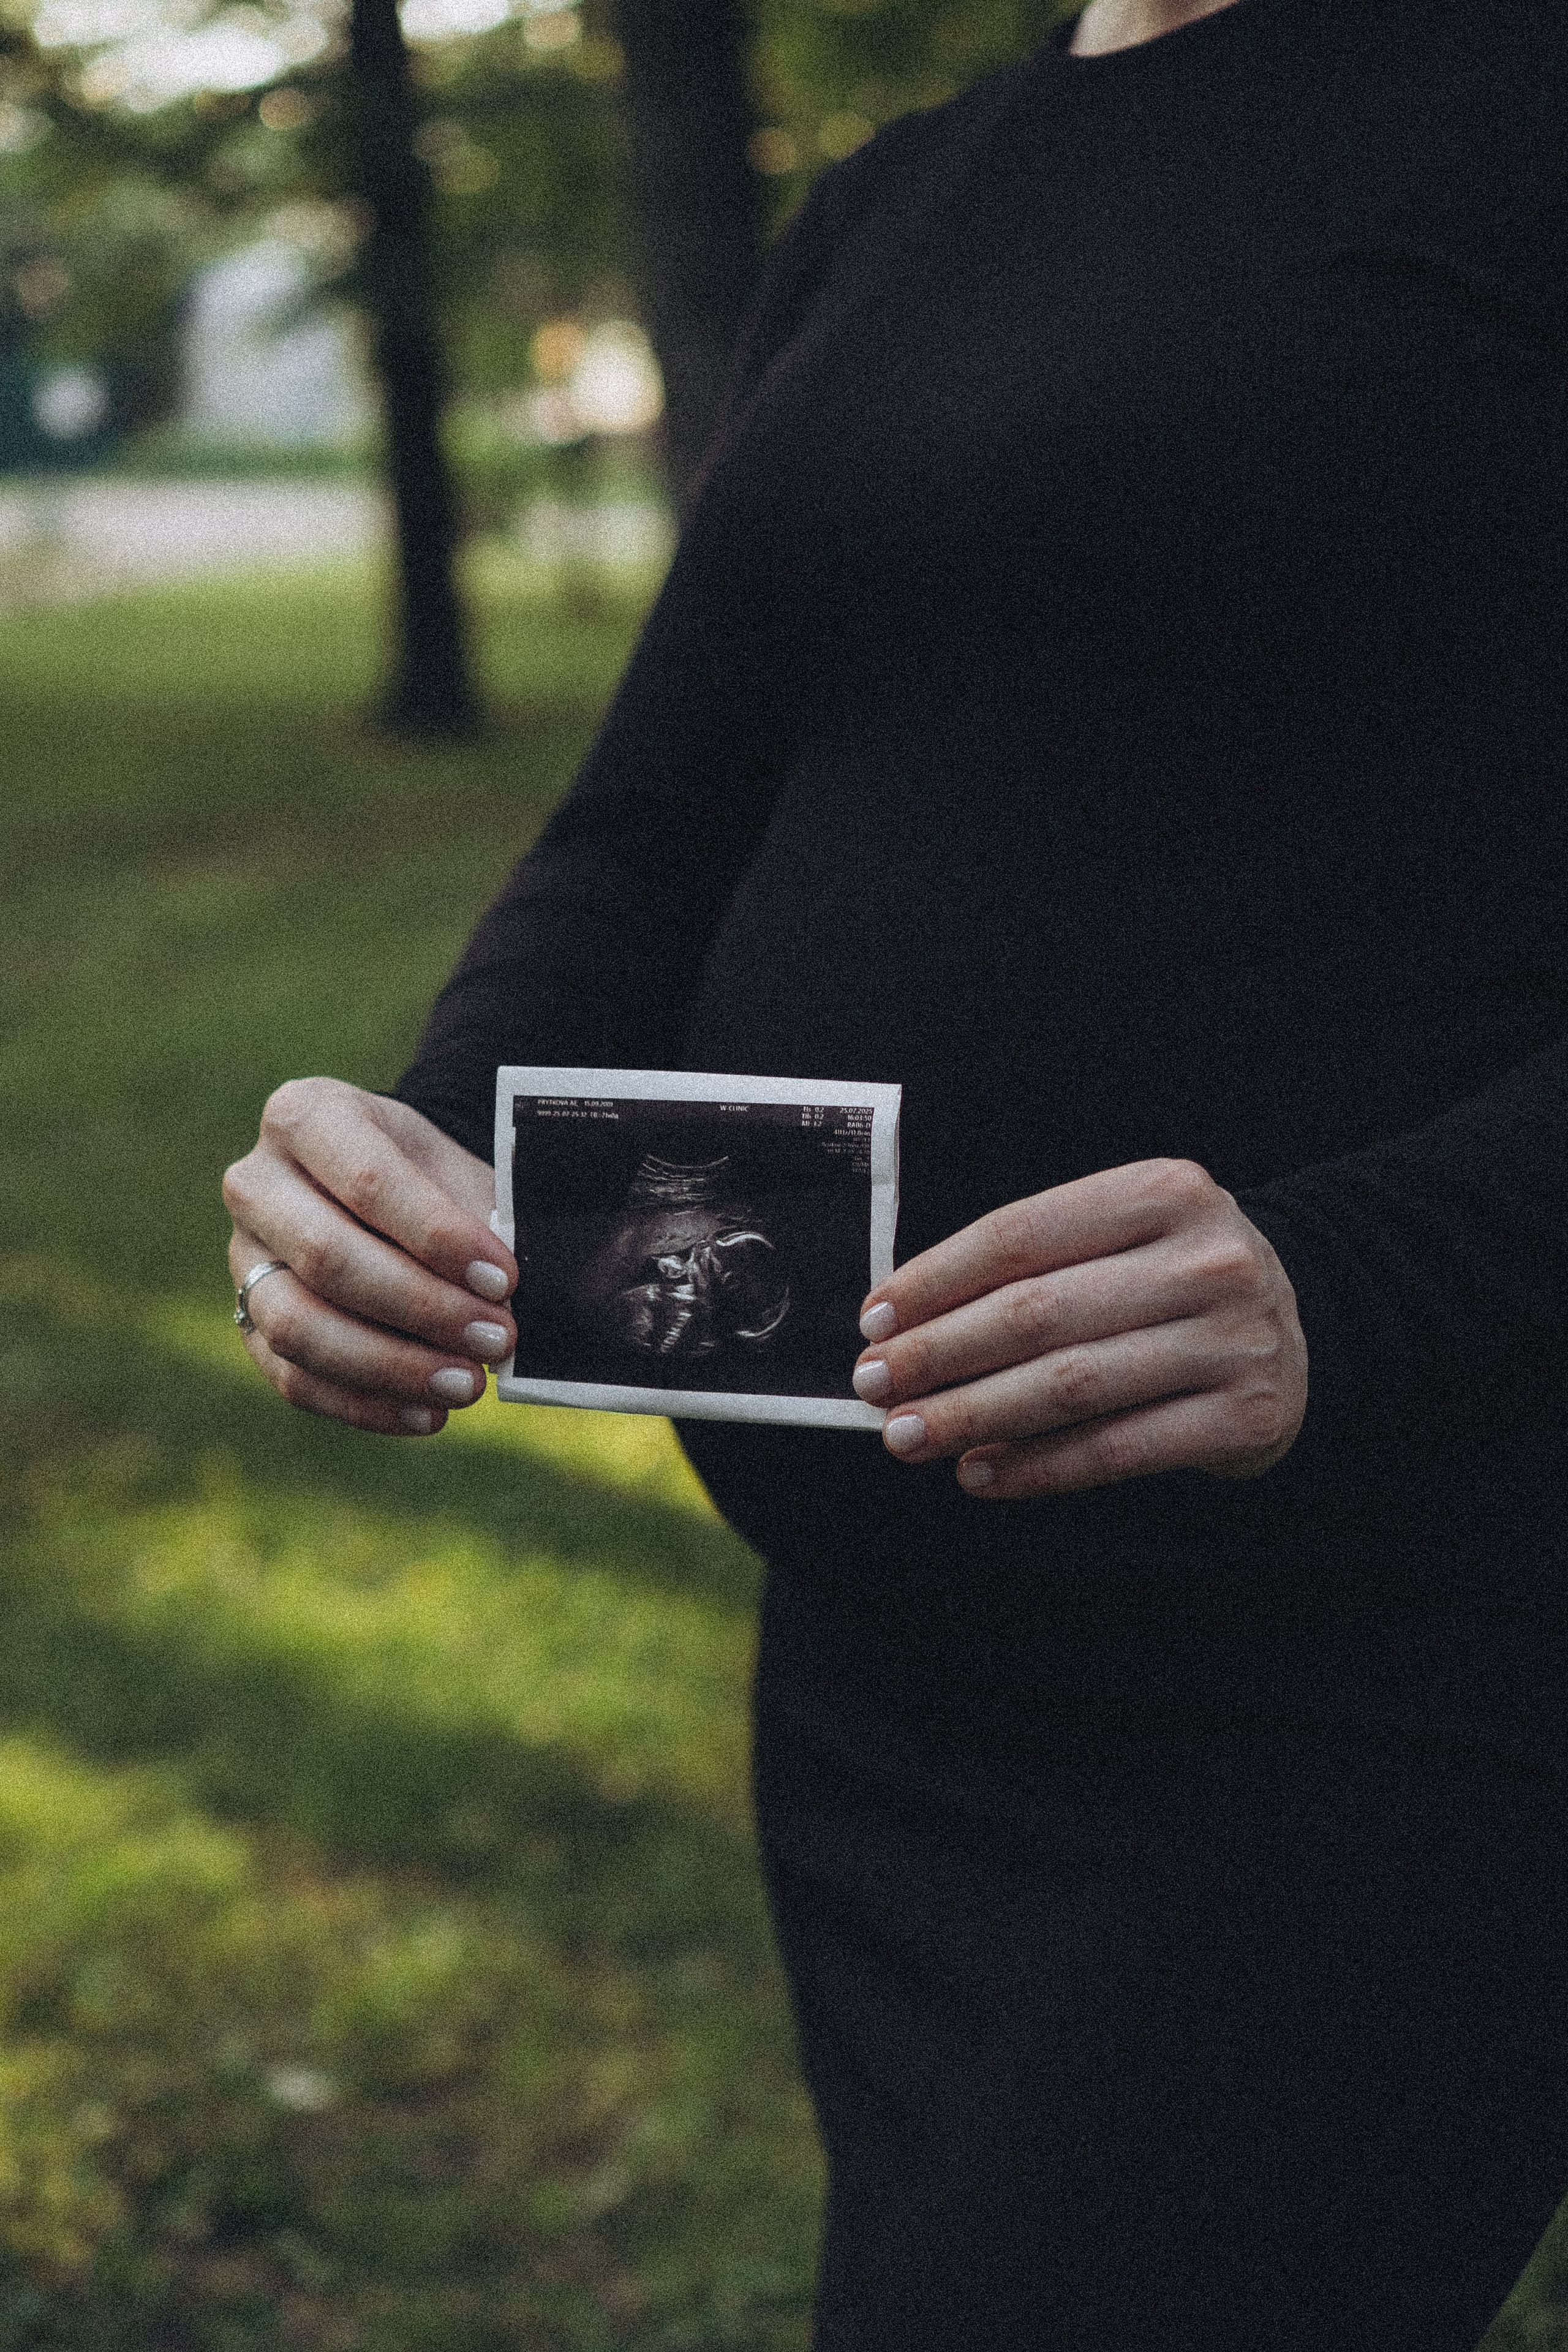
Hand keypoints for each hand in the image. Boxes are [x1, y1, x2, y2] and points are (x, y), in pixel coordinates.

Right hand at [222, 1078, 516, 1436]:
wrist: (385, 1189)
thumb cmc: (429, 1177)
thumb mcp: (456, 1169)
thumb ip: (479, 1219)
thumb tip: (505, 1298)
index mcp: (306, 1116)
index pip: (370, 1180)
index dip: (438, 1237)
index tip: (504, 1279)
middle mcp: (256, 1183)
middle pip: (328, 1257)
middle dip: (422, 1308)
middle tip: (496, 1338)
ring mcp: (242, 1258)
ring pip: (299, 1326)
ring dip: (391, 1367)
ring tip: (467, 1385)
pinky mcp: (247, 1324)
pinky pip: (294, 1379)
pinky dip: (365, 1406)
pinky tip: (429, 1415)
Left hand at [852, 1159, 1305, 1497]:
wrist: (1300, 1326)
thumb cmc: (1172, 1280)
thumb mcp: (1122, 1237)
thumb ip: (1033, 1263)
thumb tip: (904, 1321)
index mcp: (1165, 1191)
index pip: (1019, 1235)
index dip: (935, 1280)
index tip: (874, 1319)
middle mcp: (1206, 1260)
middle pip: (1037, 1313)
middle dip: (938, 1354)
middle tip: (875, 1385)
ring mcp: (1232, 1340)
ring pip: (1069, 1386)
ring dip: (973, 1416)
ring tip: (908, 1436)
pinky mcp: (1243, 1416)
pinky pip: (1115, 1449)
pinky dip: (1037, 1467)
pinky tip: (980, 1473)